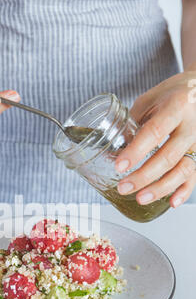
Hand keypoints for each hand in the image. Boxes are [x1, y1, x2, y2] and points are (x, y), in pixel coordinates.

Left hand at [115, 71, 195, 207]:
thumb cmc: (170, 95)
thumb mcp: (148, 101)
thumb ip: (133, 125)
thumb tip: (111, 152)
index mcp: (176, 106)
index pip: (155, 132)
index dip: (136, 151)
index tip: (119, 166)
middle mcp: (191, 125)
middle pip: (168, 156)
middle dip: (144, 176)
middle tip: (123, 187)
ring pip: (183, 170)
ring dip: (161, 188)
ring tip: (140, 199)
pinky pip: (195, 176)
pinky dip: (184, 191)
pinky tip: (171, 203)